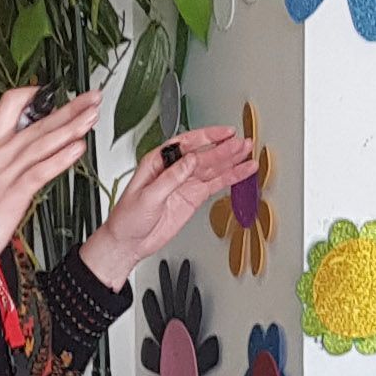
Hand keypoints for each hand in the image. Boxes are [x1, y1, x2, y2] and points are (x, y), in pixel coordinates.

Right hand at [0, 85, 100, 314]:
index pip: (10, 104)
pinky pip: (40, 171)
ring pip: (41, 142)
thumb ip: (6, 160)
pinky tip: (78, 149)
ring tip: (92, 117)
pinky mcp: (12, 194)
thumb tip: (28, 150)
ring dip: (71, 127)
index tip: (58, 94)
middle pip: (36, 121)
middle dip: (69, 107)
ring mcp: (4, 174)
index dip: (35, 94)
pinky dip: (60, 158)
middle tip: (91, 98)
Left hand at [79, 125, 256, 287]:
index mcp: (158, 162)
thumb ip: (171, 178)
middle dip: (224, 148)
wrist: (129, 242)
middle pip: (203, 154)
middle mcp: (174, 169)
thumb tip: (190, 160)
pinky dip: (231, 177)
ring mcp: (186, 183)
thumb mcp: (147, 196)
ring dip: (231, 159)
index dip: (206, 137)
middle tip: (242, 142)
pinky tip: (243, 171)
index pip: (186, 144)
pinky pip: (215, 183)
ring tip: (248, 151)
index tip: (224, 133)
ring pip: (212, 167)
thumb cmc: (127, 217)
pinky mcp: (194, 196)